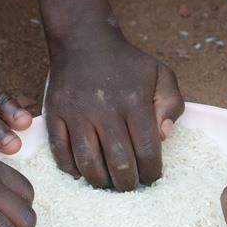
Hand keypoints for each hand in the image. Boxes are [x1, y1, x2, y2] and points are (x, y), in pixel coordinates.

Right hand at [45, 26, 183, 189]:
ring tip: (109, 184)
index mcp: (134, 101)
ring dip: (101, 182)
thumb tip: (164, 136)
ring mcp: (77, 113)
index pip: (147, 150)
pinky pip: (60, 152)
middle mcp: (105, 109)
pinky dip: (71, 169)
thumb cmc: (126, 63)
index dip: (152, 172)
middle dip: (128, 183)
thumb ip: (172, 104)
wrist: (83, 40)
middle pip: (119, 162)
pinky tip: (83, 172)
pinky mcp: (54, 115)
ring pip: (88, 163)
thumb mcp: (160, 73)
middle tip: (130, 185)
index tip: (152, 177)